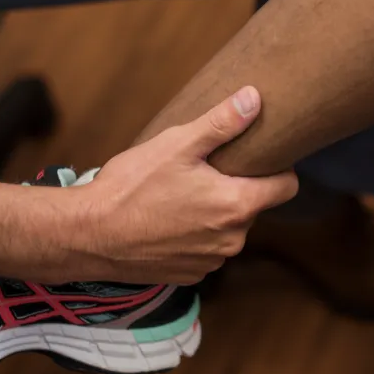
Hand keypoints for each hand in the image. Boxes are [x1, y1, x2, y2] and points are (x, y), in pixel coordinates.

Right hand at [0, 87, 297, 284]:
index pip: (287, 187)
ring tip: (183, 193)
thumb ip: (223, 123)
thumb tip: (255, 98)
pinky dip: (197, 234)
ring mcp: (212, 261)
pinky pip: (208, 248)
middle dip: (238, 187)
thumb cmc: (132, 186)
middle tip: (206, 170)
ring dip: (216, 212)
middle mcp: (232, 240)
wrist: (86, 235)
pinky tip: (170, 219)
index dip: (278, 168)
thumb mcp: (178, 145)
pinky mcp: (191, 275)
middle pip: (255, 205)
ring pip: (231, 228)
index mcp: (237, 206)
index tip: (260, 156)